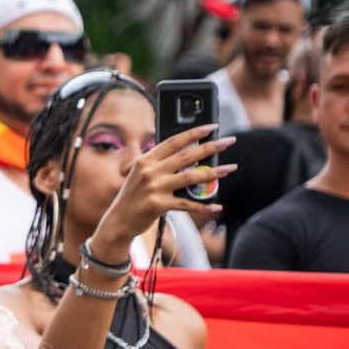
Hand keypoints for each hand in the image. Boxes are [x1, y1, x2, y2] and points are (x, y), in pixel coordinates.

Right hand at [93, 126, 234, 252]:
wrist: (118, 222)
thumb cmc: (133, 197)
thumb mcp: (140, 175)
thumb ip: (159, 165)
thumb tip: (191, 157)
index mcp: (145, 160)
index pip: (173, 141)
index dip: (194, 132)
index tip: (212, 127)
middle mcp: (149, 171)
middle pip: (186, 156)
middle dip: (211, 147)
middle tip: (229, 141)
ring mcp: (154, 188)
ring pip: (190, 177)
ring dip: (214, 172)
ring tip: (230, 168)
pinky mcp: (158, 204)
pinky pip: (187, 203)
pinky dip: (203, 206)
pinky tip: (216, 206)